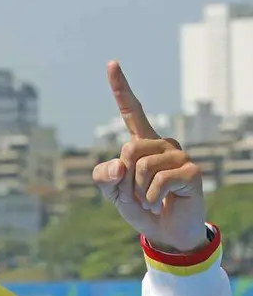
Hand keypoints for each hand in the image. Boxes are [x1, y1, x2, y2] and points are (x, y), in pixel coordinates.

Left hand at [92, 61, 207, 253]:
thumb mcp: (112, 193)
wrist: (165, 232)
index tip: (111, 63)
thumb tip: (119, 165)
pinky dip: (151, 198)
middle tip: (136, 194)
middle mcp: (162, 144)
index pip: (131, 111)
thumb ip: (104, 177)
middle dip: (125, 179)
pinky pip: (158, 181)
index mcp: (142, 143)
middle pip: (129, 149)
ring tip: (149, 200)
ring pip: (141, 166)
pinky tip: (160, 204)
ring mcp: (179, 156)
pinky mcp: (191, 172)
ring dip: (138, 191)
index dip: (121, 88)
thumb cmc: (140, 207)